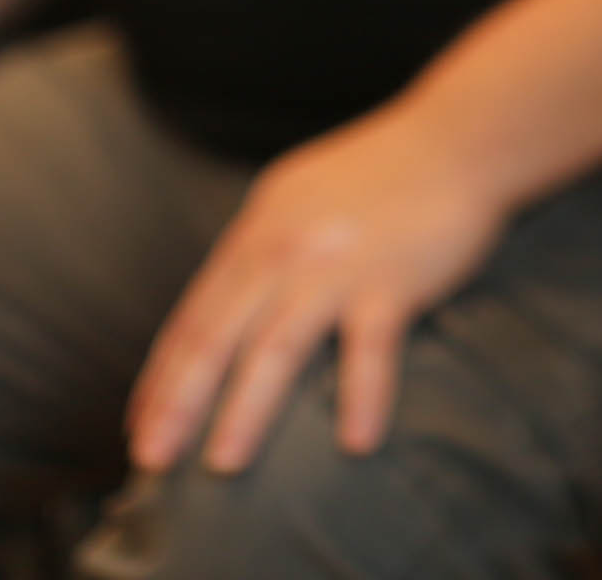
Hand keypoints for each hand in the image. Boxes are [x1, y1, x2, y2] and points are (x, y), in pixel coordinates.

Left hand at [127, 99, 512, 475]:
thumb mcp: (298, 194)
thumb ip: (262, 247)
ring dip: (246, 410)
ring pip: (275, 348)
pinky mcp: (392, 280)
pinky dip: (361, 396)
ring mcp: (336, 266)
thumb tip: (227, 305)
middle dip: (176, 404)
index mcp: (257, 232)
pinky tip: (355, 442)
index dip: (160, 378)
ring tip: (225, 465)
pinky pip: (370, 350)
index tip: (139, 429)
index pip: (192, 318)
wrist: (462, 136)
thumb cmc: (386, 170)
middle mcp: (283, 250)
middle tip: (151, 462)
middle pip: (215, 338)